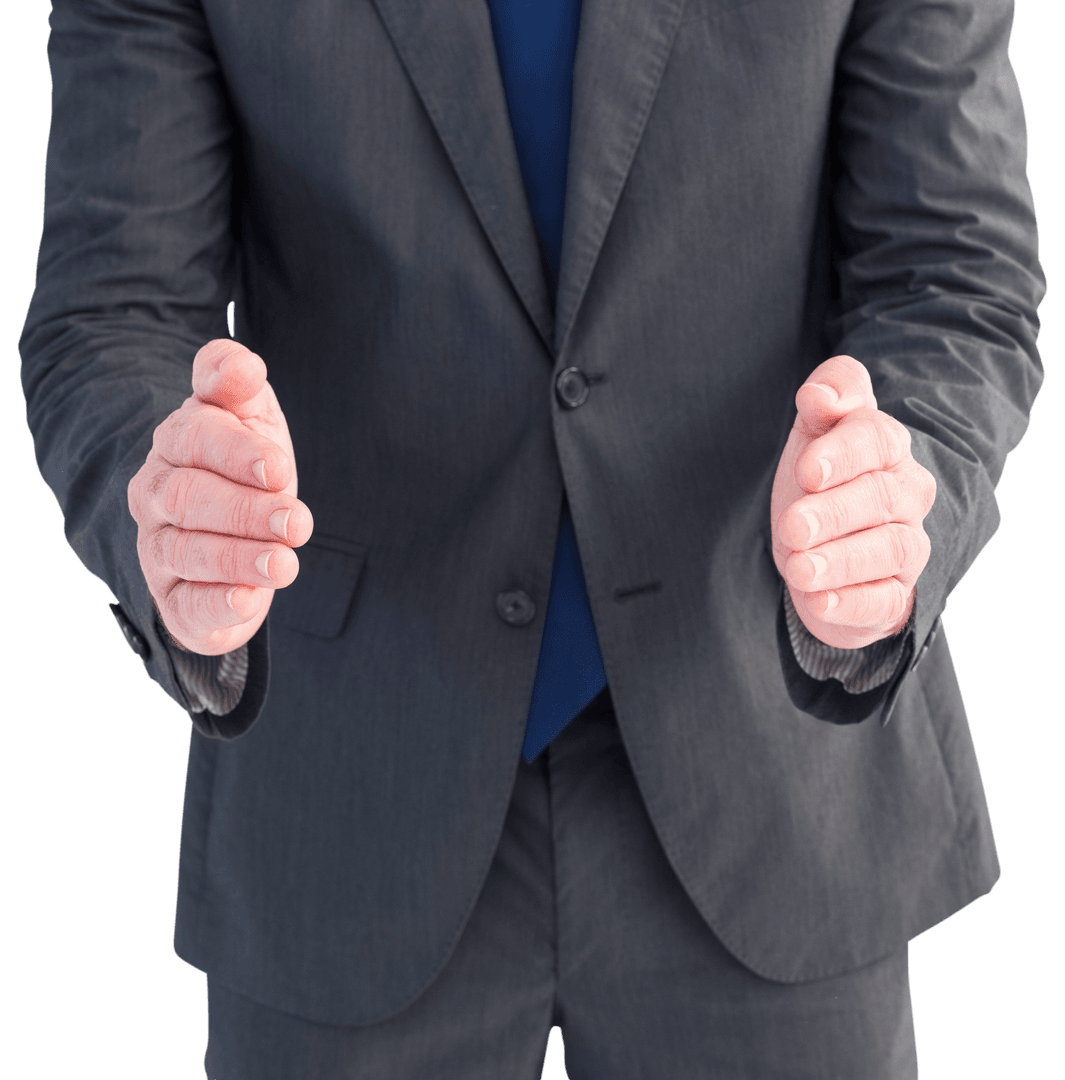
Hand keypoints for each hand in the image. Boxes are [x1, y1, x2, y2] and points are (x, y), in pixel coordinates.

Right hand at [128, 339, 312, 654]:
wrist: (244, 532)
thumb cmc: (250, 464)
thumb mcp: (251, 415)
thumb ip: (239, 383)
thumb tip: (241, 365)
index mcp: (177, 443)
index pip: (194, 440)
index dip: (237, 454)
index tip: (281, 471)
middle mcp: (156, 495)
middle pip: (187, 500)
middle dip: (244, 512)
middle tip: (297, 522)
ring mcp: (159, 549)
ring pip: (186, 553)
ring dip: (238, 559)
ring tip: (286, 563)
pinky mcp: (176, 600)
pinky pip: (187, 605)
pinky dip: (217, 605)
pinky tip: (247, 601)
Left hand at [770, 355, 935, 649]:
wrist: (824, 544)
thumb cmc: (820, 477)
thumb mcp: (814, 430)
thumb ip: (826, 398)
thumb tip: (818, 394)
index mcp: (886, 446)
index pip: (876, 439)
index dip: (843, 453)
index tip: (808, 470)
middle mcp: (906, 494)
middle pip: (880, 497)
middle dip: (834, 513)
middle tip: (793, 526)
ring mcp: (907, 546)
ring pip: (889, 550)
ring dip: (842, 562)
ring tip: (799, 569)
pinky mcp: (896, 595)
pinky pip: (884, 600)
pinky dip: (852, 603)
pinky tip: (818, 602)